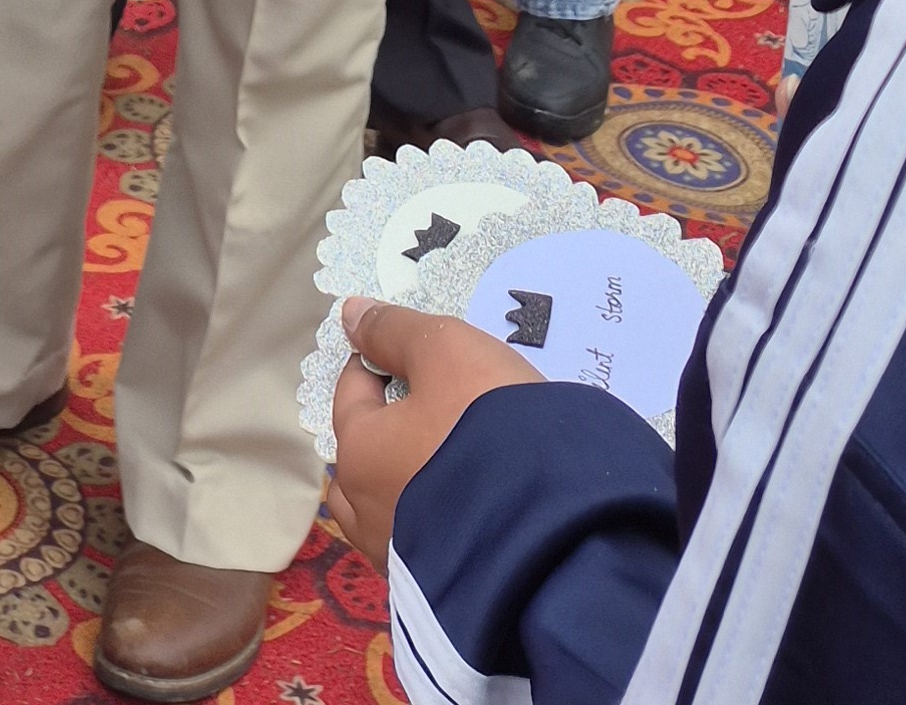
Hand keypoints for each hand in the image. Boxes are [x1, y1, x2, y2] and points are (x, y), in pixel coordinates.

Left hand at [322, 300, 541, 570]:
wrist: (556, 528)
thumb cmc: (489, 425)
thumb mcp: (447, 351)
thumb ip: (394, 331)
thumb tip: (348, 314)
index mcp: (358, 452)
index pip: (351, 391)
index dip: (379, 363)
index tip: (415, 355)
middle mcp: (365, 513)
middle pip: (357, 459)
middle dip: (380, 432)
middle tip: (423, 411)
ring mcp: (400, 562)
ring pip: (381, 512)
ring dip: (397, 485)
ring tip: (435, 466)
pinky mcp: (439, 592)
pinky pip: (419, 546)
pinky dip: (429, 522)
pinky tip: (459, 512)